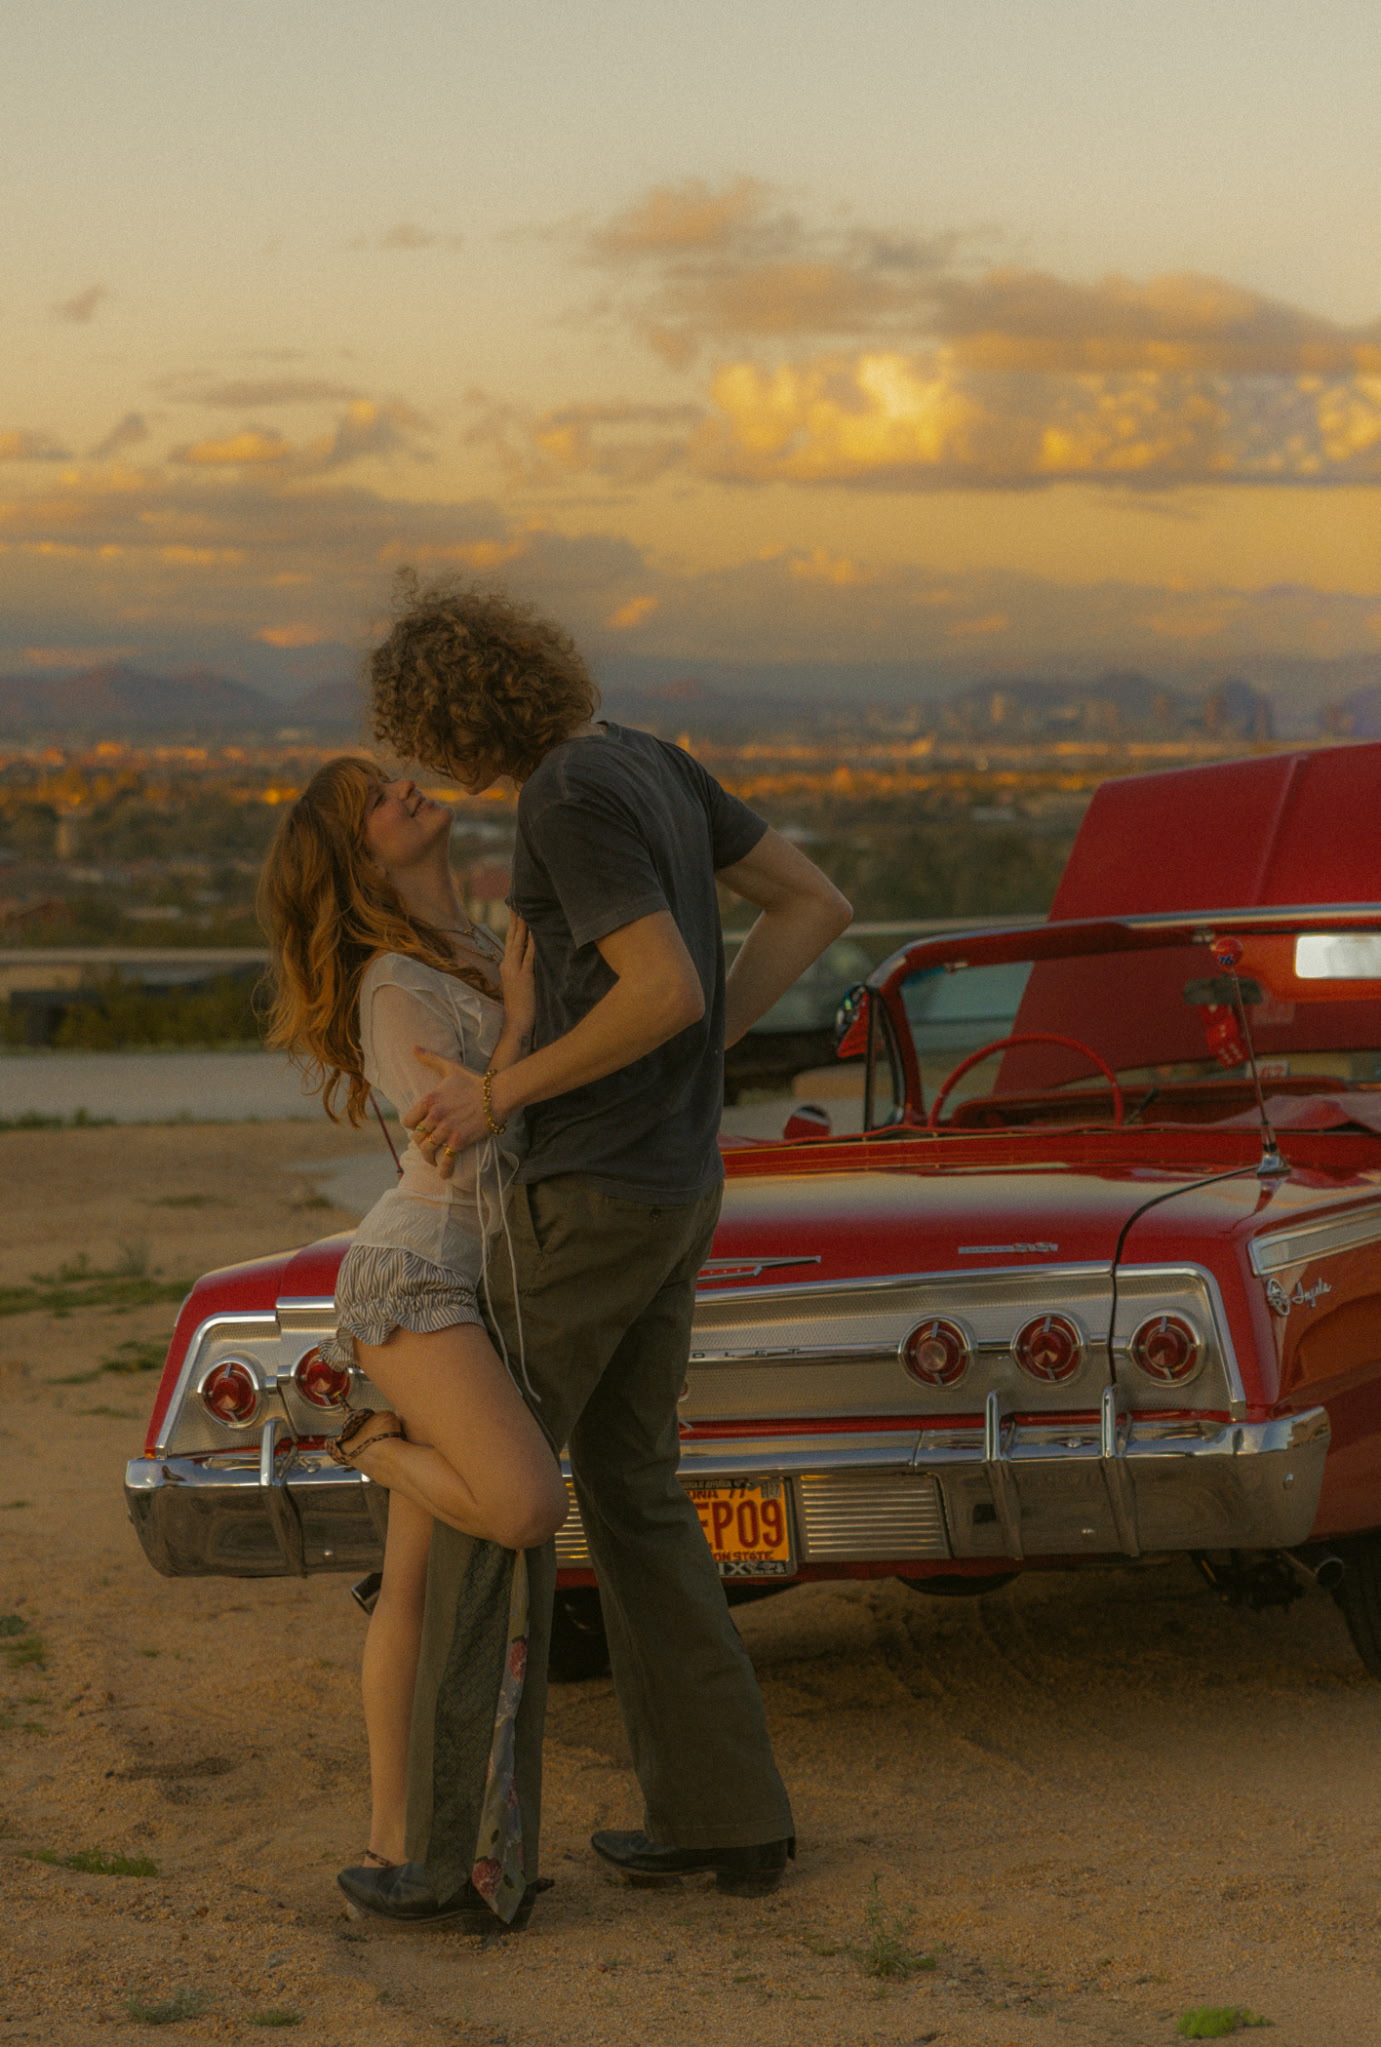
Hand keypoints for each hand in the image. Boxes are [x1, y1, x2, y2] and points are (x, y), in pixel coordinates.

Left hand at [404, 1050, 489, 1178]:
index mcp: (429, 1100)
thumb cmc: (474, 1081)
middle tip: (428, 1147)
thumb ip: (430, 1059)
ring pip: (428, 1150)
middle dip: (422, 1144)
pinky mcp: (459, 1141)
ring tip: (433, 1161)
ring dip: (429, 1158)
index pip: (409, 1121)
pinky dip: (444, 1170)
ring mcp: (446, 1130)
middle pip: (418, 1138)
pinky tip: (444, 1175)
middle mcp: (435, 1116)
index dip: (413, 1127)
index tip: (419, 1130)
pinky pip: (446, 1160)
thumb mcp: (450, 1067)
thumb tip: (413, 1047)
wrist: (497, 1095)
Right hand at [499, 912, 536, 1043]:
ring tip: (526, 908)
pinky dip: (532, 943)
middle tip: (519, 898)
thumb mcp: (520, 983)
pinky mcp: (525, 977)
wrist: (516, 1024)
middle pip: (513, 936)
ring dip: (523, 925)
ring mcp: (515, 970)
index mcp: (507, 965)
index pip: (510, 939)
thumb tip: (532, 956)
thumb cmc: (521, 1005)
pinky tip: (536, 932)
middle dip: (517, 917)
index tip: (516, 906)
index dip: (514, 923)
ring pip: (519, 943)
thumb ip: (524, 969)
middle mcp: (508, 964)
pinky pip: (529, 956)